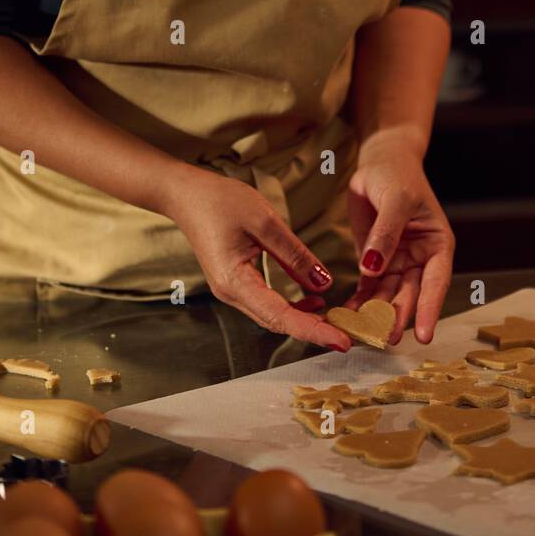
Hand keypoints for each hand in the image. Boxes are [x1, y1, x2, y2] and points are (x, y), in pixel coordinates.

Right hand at [163, 168, 351, 350]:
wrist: (187, 195)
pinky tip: (312, 300)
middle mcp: (231, 293)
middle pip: (277, 322)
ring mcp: (232, 290)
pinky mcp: (236, 283)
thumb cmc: (220, 201)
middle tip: (347, 334)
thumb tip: (324, 283)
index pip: (280, 316)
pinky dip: (291, 307)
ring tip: (335, 319)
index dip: (313, 331)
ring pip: (272, 316)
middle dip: (313, 330)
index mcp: (235, 281)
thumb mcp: (265, 221)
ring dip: (303, 320)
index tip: (341, 340)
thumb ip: (295, 255)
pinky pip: (267, 303)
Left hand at [345, 135, 454, 344]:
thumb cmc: (398, 176)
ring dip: (376, 314)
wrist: (382, 162)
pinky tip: (346, 316)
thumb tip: (373, 268)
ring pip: (388, 296)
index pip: (436, 282)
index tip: (423, 335)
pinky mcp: (374, 262)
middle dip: (398, 317)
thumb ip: (386, 234)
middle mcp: (420, 259)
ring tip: (362, 334)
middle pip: (410, 294)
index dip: (429, 309)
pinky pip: (367, 288)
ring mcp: (397, 263)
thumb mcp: (396, 200)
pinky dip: (358, 302)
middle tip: (385, 339)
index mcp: (438, 245)